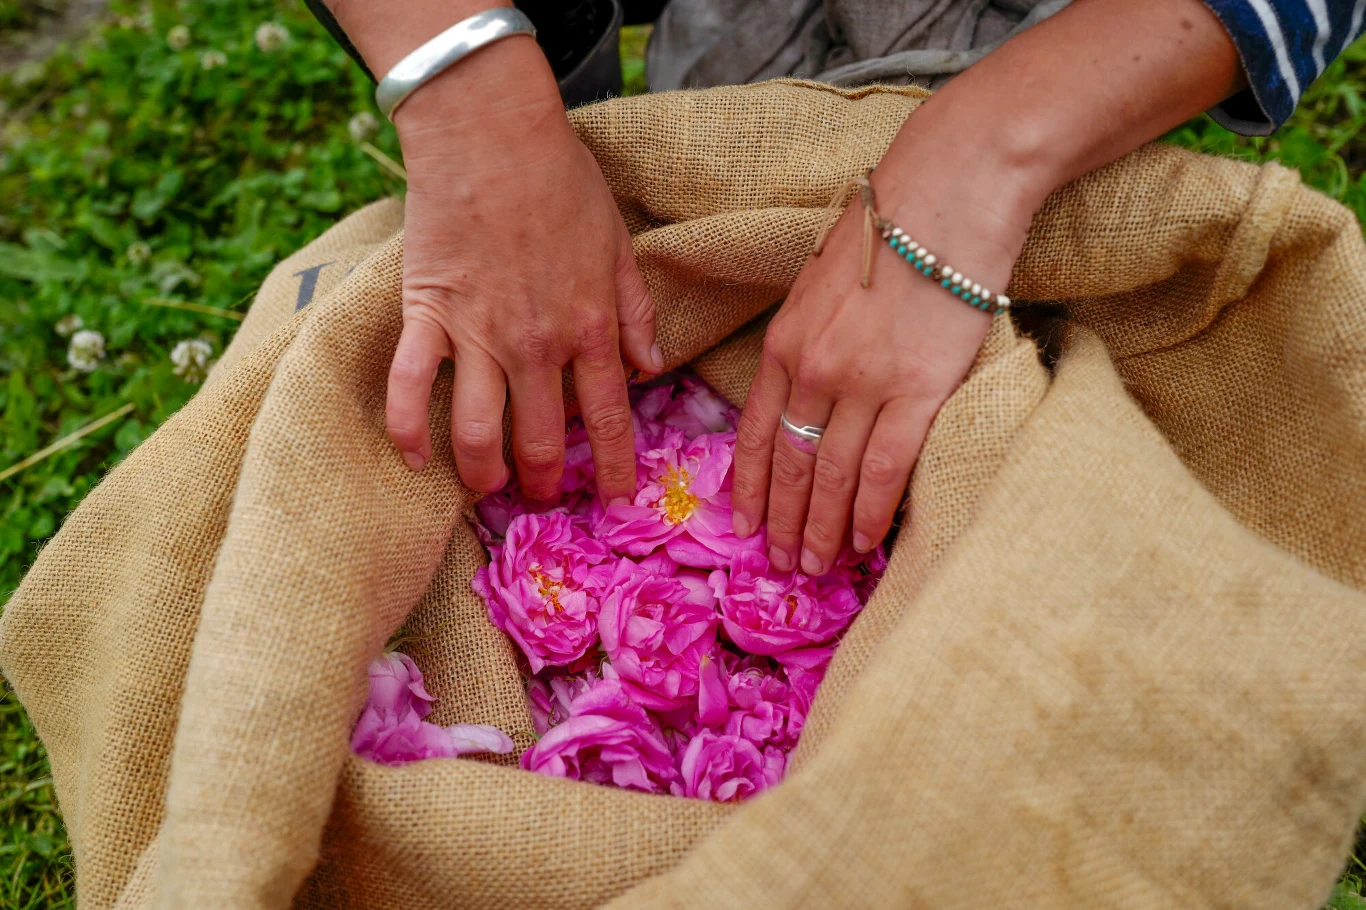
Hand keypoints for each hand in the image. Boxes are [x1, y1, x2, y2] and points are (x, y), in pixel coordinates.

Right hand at [384, 38, 660, 504]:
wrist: (489, 135)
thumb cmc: (560, 181)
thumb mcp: (619, 243)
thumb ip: (635, 310)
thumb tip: (652, 367)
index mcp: (589, 327)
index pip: (611, 418)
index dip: (616, 468)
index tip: (617, 501)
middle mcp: (536, 344)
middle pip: (542, 440)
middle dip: (545, 484)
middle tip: (544, 500)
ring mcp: (477, 335)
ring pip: (479, 432)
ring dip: (484, 474)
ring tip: (489, 489)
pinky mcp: (427, 316)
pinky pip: (410, 387)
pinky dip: (407, 429)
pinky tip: (413, 460)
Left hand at [730, 151, 1034, 574]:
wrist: (949, 191)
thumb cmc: (890, 230)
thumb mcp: (822, 284)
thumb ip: (807, 339)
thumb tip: (805, 390)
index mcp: (784, 341)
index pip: (756, 432)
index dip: (750, 487)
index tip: (746, 526)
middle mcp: (813, 368)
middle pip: (790, 465)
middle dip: (783, 521)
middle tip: (783, 563)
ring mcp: (863, 383)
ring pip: (831, 477)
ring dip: (821, 529)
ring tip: (818, 565)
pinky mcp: (918, 389)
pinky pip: (884, 470)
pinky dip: (870, 513)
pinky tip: (864, 542)